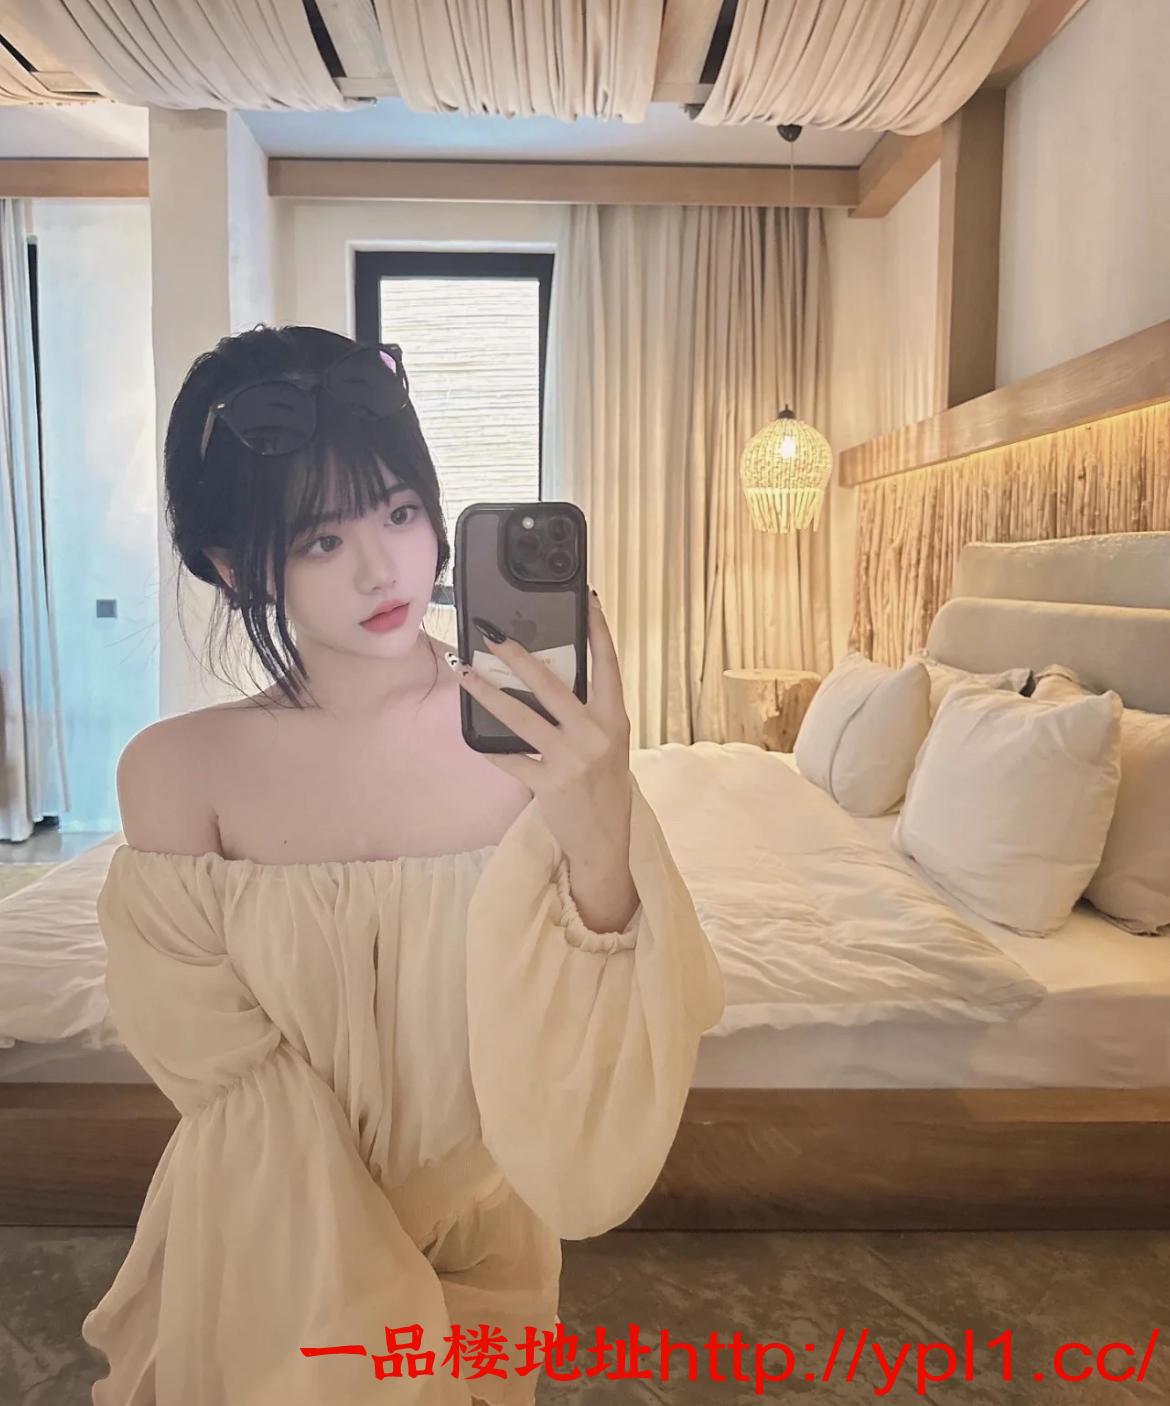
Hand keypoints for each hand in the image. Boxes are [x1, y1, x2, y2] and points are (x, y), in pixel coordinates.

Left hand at [448, 590, 632, 867]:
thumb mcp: (609, 742)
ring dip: (486, 691)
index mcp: (614, 718)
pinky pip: (509, 757)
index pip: (608, 665)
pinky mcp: (548, 783)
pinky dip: (487, 745)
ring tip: (463, 671)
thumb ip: (589, 711)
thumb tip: (551, 675)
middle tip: (492, 633)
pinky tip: (469, 732)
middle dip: (518, 656)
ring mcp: (570, 759)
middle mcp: (595, 734)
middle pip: (552, 684)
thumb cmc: (604, 785)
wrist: (605, 839)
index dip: (598, 630)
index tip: (586, 599)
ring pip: (521, 716)